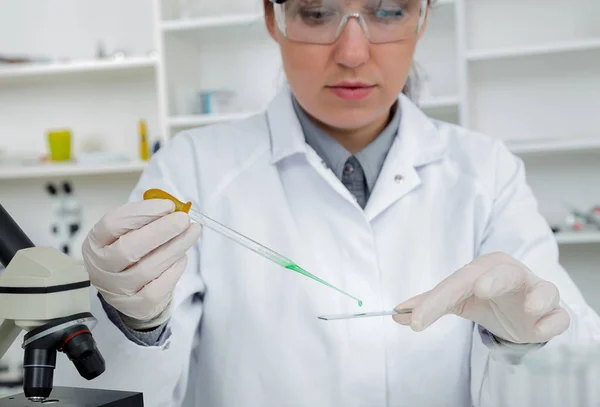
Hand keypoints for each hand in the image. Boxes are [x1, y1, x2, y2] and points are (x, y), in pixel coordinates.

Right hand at [82, 199, 200, 329]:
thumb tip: (174, 209)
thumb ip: (148, 219)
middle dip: (160, 231)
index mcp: (96, 242)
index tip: (168, 205)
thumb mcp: (131, 232)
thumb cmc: (133, 252)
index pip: (113, 224)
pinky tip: (182, 257)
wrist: (130, 291)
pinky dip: (174, 269)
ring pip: (148, 268)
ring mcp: (117, 289)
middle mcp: (101, 266)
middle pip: (129, 248)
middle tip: (183, 219)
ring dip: (175, 247)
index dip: (142, 212)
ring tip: (192, 233)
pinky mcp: (136, 306)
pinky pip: (159, 287)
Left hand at [393, 252, 569, 343]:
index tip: (416, 321)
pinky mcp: (553, 311)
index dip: (436, 301)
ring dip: (536, 296)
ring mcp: (535, 291)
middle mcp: (511, 274)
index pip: (457, 282)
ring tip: (528, 308)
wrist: (518, 310)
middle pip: (502, 272)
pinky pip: (558, 314)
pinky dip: (551, 322)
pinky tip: (539, 329)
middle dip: (493, 278)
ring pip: (543, 287)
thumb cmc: (486, 297)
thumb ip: (428, 304)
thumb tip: (397, 313)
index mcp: (483, 267)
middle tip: (480, 288)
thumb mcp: (456, 299)